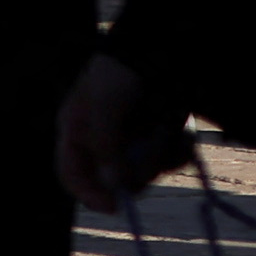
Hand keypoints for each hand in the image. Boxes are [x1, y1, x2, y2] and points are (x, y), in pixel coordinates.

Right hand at [55, 53, 191, 216]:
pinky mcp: (160, 138)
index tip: (114, 206)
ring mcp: (134, 141)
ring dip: (161, 159)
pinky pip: (168, 160)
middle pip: (114, 180)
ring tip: (169, 133)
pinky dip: (179, 152)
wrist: (159, 49)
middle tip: (153, 159)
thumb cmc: (119, 74)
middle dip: (137, 173)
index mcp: (77, 132)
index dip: (89, 194)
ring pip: (146, 172)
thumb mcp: (104, 107)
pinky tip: (182, 135)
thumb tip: (116, 186)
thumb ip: (105, 148)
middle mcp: (104, 141)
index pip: (72, 175)